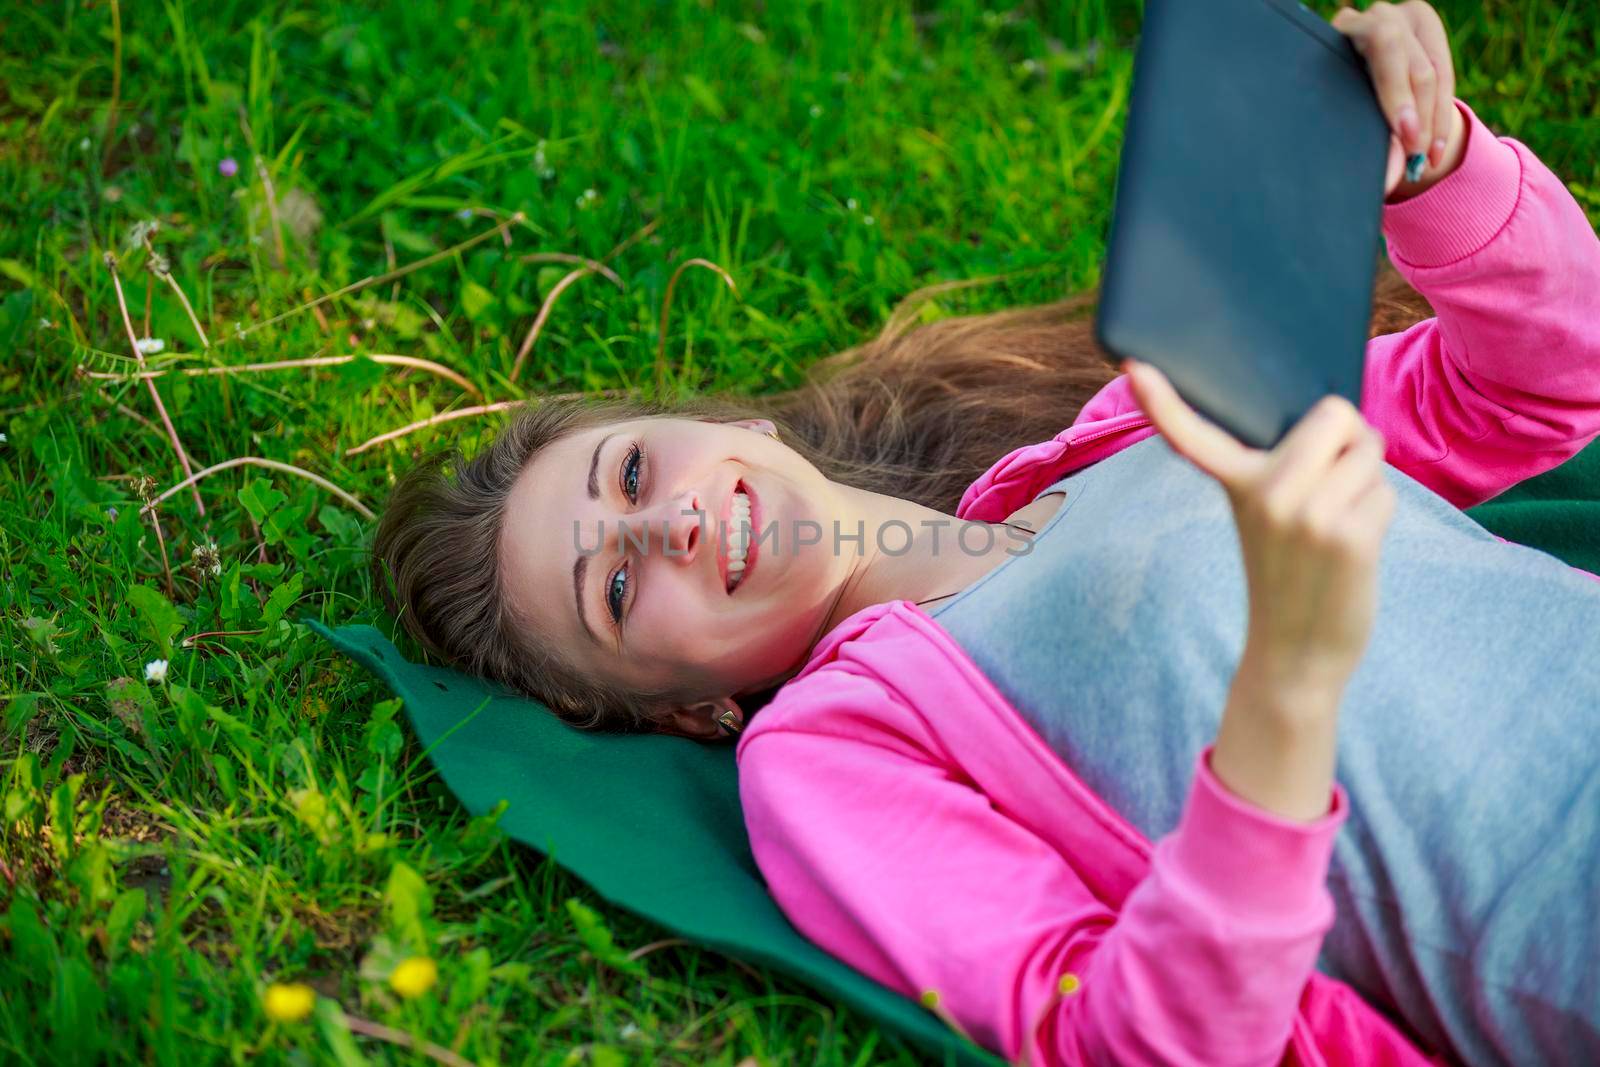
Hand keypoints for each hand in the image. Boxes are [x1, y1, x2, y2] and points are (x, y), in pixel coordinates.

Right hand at [1123, 361, 1395, 699]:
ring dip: (1367, 481)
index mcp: (1234, 483)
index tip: (1133, 366)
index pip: (1190, 435)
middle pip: (1334, 413)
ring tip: (1338, 522)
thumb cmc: (1294, 572)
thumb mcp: (1269, 515)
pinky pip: (1384, 491)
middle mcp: (1262, 493)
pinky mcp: (1346, 536)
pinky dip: (1379, 512)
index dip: (1160, 400)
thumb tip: (1339, 416)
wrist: (1298, 652)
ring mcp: (1304, 514)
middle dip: (1349, 438)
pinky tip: (1353, 547)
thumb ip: (1291, 464)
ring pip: (1368, 451)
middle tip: (1328, 485)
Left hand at [1331, 1, 1465, 198]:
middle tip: (1415, 156)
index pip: (1385, 48)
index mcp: (1349, 25)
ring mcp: (1409, 20)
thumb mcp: (1341, 107)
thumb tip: (1387, 180)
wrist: (1341, 73)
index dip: (1397, 92)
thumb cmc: (1331, 100)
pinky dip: (1441, 118)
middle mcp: (1381, 16)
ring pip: (1435, 73)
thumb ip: (1362, 131)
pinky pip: (1447, 77)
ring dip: (1434, 124)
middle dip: (1420, 116)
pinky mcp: (1430, 33)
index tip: (1405, 133)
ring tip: (1425, 162)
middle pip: (1415, 64)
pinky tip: (1435, 151)